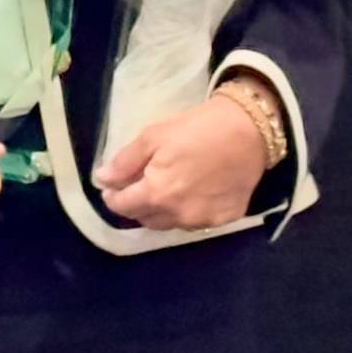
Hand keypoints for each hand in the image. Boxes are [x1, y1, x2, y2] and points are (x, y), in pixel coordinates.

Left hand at [95, 92, 268, 229]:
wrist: (249, 131)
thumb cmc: (196, 129)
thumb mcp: (152, 137)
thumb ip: (124, 162)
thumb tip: (101, 180)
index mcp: (157, 194)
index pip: (123, 207)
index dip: (113, 197)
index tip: (112, 186)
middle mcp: (179, 215)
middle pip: (145, 219)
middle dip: (136, 204)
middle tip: (138, 184)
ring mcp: (204, 221)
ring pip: (170, 223)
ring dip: (161, 211)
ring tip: (165, 189)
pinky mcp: (225, 219)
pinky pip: (196, 222)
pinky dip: (186, 212)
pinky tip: (191, 193)